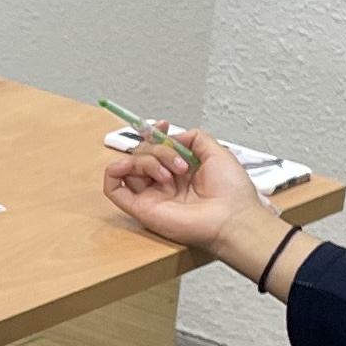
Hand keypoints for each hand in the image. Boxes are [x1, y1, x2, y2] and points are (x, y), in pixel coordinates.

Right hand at [105, 126, 278, 267]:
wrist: (232, 218)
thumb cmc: (231, 192)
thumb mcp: (218, 152)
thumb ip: (195, 137)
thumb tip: (173, 136)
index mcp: (179, 170)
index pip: (155, 148)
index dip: (155, 135)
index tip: (163, 126)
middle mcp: (163, 182)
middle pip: (142, 153)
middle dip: (158, 150)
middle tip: (180, 164)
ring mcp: (151, 195)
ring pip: (129, 166)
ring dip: (146, 161)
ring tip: (169, 175)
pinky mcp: (141, 208)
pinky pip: (113, 189)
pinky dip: (113, 172)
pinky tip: (128, 166)